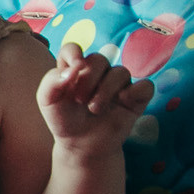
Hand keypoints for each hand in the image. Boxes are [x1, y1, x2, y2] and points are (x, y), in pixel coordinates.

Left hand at [39, 44, 154, 152]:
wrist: (80, 145)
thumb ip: (52, 82)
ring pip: (121, 72)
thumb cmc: (64, 120)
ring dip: (107, 89)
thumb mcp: (47, 102)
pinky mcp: (135, 98)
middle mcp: (98, 73)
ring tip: (94, 109)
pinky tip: (123, 101)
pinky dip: (136, 91)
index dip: (74, 52)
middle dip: (89, 78)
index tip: (75, 66)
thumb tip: (74, 68)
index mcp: (75, 69)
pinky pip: (145, 86)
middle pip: (99, 59)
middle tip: (79, 100)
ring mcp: (118, 85)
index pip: (73, 48)